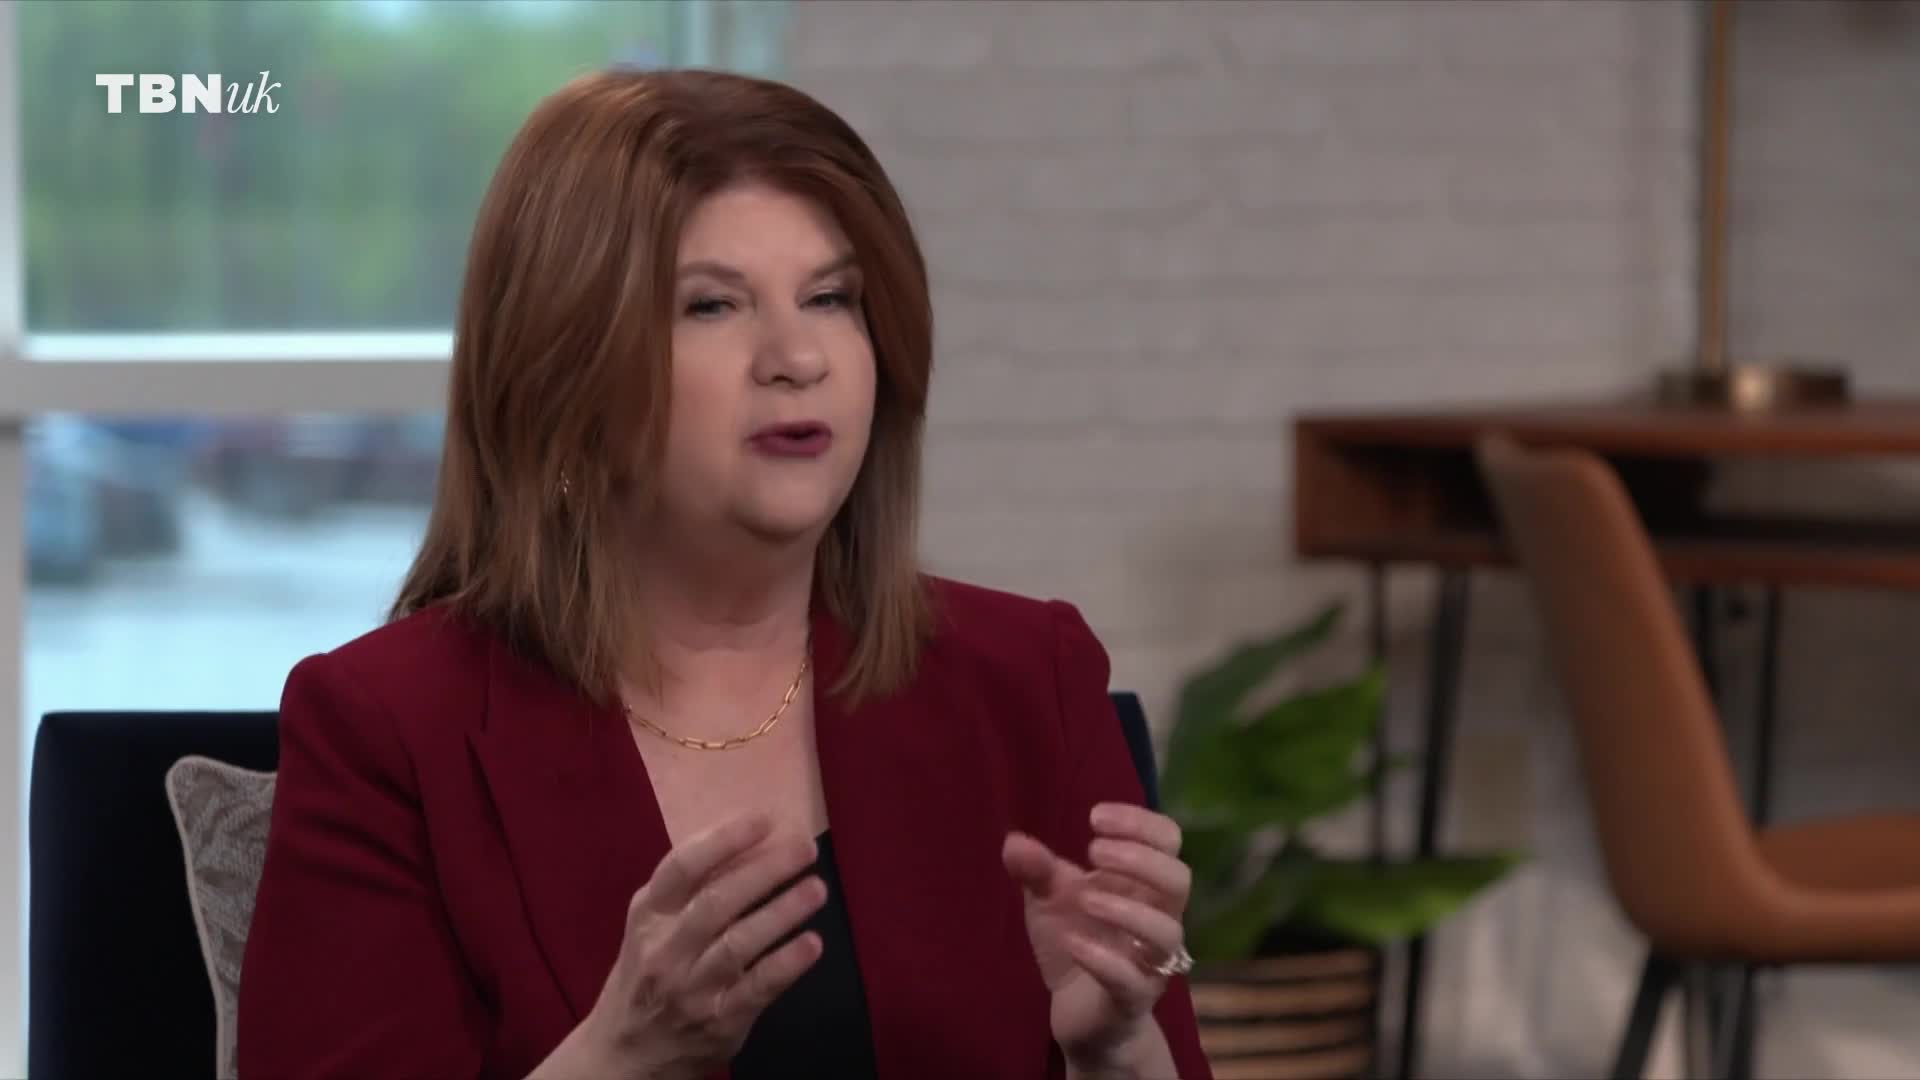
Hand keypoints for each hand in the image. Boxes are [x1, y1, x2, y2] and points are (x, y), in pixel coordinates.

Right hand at [530, 813, 825, 1079]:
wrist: (626, 1054)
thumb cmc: (648, 974)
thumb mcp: (653, 927)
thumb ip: (691, 890)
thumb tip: (751, 843)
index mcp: (649, 915)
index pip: (683, 867)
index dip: (724, 839)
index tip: (765, 818)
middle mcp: (665, 950)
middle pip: (716, 902)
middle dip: (765, 871)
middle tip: (806, 848)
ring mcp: (690, 988)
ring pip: (738, 944)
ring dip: (782, 912)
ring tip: (817, 889)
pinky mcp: (718, 1021)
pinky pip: (756, 988)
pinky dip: (786, 964)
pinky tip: (812, 943)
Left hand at [1002, 803, 1191, 1073]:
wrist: (1078, 1014)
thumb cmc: (1077, 942)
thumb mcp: (1049, 901)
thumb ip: (1036, 871)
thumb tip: (1014, 841)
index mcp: (1144, 885)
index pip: (1168, 841)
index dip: (1141, 822)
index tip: (1095, 817)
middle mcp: (1158, 918)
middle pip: (1179, 879)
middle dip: (1140, 859)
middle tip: (1092, 852)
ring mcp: (1150, 961)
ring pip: (1167, 931)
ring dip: (1126, 908)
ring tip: (1085, 898)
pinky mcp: (1132, 999)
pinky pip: (1132, 980)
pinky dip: (1103, 959)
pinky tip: (1073, 942)